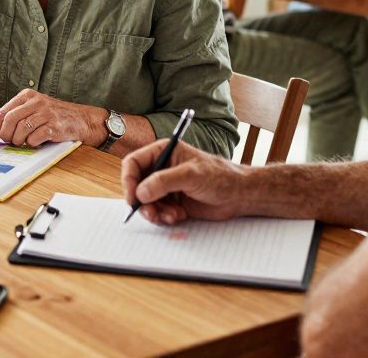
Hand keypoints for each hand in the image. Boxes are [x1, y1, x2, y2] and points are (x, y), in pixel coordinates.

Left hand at [0, 90, 104, 150]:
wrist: (82, 119)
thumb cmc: (54, 117)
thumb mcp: (33, 110)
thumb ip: (15, 119)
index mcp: (26, 96)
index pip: (2, 113)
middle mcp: (36, 101)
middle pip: (9, 121)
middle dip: (6, 136)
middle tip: (11, 143)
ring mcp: (46, 113)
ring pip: (21, 130)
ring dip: (20, 141)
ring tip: (26, 141)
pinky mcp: (55, 126)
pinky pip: (35, 138)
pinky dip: (33, 143)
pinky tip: (38, 141)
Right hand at [120, 140, 248, 224]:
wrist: (238, 195)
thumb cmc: (219, 176)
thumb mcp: (190, 175)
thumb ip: (163, 181)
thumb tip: (141, 192)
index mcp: (163, 152)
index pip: (133, 163)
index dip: (128, 180)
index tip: (133, 197)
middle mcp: (161, 168)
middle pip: (136, 185)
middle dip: (142, 201)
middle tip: (151, 213)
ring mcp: (166, 186)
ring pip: (145, 201)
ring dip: (155, 211)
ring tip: (170, 215)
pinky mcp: (172, 202)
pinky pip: (157, 211)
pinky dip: (164, 216)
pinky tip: (178, 216)